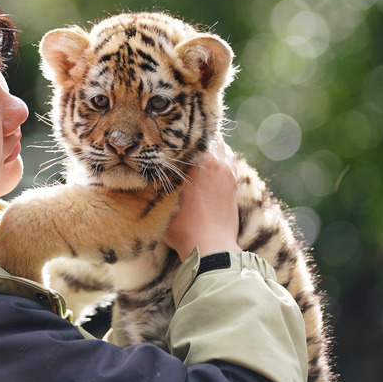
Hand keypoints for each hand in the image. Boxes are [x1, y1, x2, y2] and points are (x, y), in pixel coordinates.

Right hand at [164, 137, 241, 259]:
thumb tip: (148, 171)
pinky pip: (227, 159)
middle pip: (207, 136)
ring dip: (208, 146)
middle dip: (194, 137)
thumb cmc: (185, 228)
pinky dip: (218, 157)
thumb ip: (159, 183)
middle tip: (179, 139)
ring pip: (219, 146)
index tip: (168, 133)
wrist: (212, 249)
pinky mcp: (234, 183)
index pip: (191, 136)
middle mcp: (217, 162)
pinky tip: (206, 165)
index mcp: (201, 162)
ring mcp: (229, 172)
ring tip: (193, 151)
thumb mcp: (164, 203)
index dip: (179, 134)